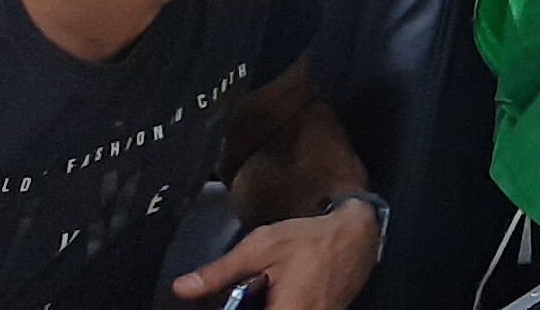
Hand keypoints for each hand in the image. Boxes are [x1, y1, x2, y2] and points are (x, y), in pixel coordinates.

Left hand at [171, 199, 380, 309]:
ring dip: (260, 307)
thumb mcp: (261, 247)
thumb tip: (182, 288)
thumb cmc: (311, 239)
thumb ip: (220, 271)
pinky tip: (271, 297)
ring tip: (260, 292)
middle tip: (242, 295)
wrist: (357, 236)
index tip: (231, 302)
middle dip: (245, 307)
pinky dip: (277, 307)